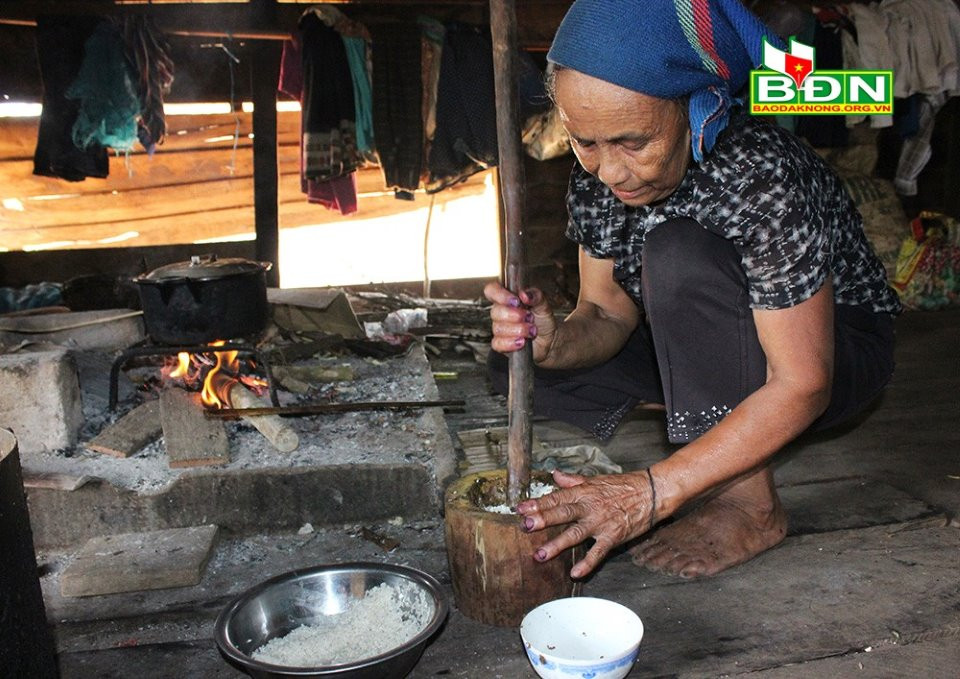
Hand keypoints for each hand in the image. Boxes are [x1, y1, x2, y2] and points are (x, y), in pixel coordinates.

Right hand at [483, 282, 557, 363]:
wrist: (549, 339)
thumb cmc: (543, 321)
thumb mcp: (543, 305)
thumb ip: (536, 296)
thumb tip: (525, 294)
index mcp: (507, 299)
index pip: (492, 290)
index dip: (500, 295)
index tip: (515, 301)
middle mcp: (501, 312)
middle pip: (495, 311)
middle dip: (515, 315)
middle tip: (529, 317)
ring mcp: (499, 329)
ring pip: (498, 328)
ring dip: (518, 330)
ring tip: (531, 330)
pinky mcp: (501, 344)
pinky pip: (498, 343)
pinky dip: (511, 343)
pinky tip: (522, 341)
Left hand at [517, 469, 655, 578]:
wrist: (652, 492)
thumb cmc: (623, 486)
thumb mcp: (596, 479)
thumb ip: (573, 480)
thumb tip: (555, 474)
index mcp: (583, 492)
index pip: (557, 497)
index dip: (538, 503)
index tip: (521, 508)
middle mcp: (590, 506)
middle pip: (562, 513)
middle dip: (543, 520)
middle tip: (525, 526)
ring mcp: (601, 522)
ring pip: (576, 534)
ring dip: (558, 545)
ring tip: (540, 555)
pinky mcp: (613, 536)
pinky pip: (599, 552)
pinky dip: (588, 563)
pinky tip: (576, 573)